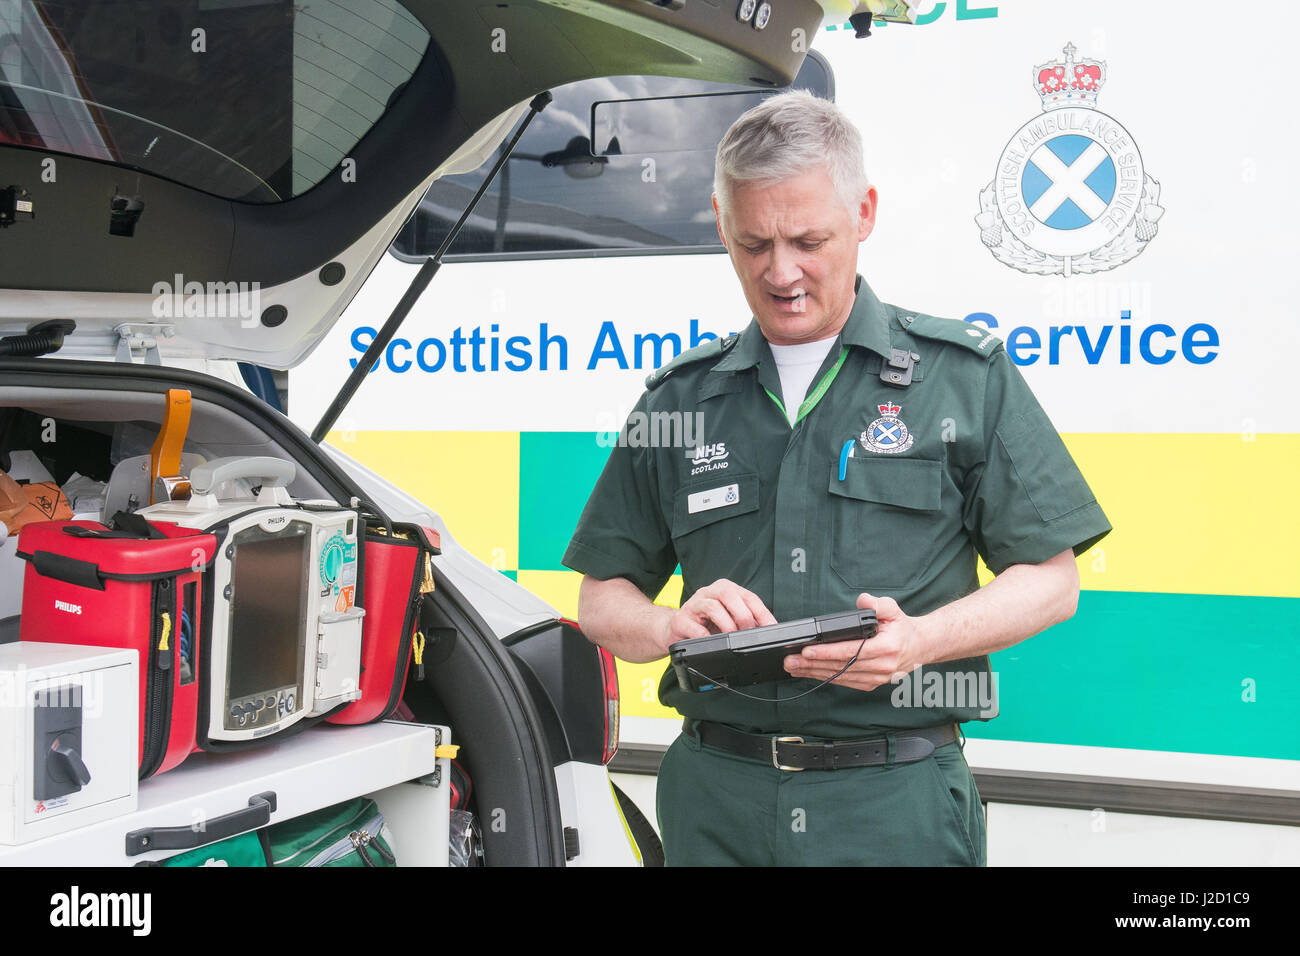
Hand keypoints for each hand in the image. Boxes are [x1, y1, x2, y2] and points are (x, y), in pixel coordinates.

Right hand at [659, 578, 776, 653]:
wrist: (675, 629)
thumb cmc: (705, 624)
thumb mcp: (729, 619)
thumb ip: (746, 622)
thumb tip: (766, 632)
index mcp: (725, 590)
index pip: (748, 597)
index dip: (762, 613)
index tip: (772, 628)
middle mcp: (709, 592)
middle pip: (729, 595)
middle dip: (743, 616)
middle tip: (749, 633)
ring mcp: (693, 604)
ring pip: (712, 606)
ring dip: (726, 624)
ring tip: (732, 638)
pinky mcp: (681, 620)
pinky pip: (694, 626)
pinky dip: (705, 636)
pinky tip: (712, 643)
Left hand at [783, 593, 923, 691]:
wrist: (920, 646)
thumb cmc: (902, 627)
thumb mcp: (893, 609)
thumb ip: (877, 604)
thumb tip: (862, 601)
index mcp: (886, 648)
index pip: (850, 651)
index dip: (827, 652)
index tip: (807, 651)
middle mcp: (882, 666)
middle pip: (841, 667)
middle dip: (813, 664)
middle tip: (791, 660)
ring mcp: (877, 678)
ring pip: (840, 677)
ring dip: (815, 673)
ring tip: (794, 667)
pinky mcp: (871, 684)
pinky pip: (845, 682)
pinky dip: (826, 678)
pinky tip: (810, 673)